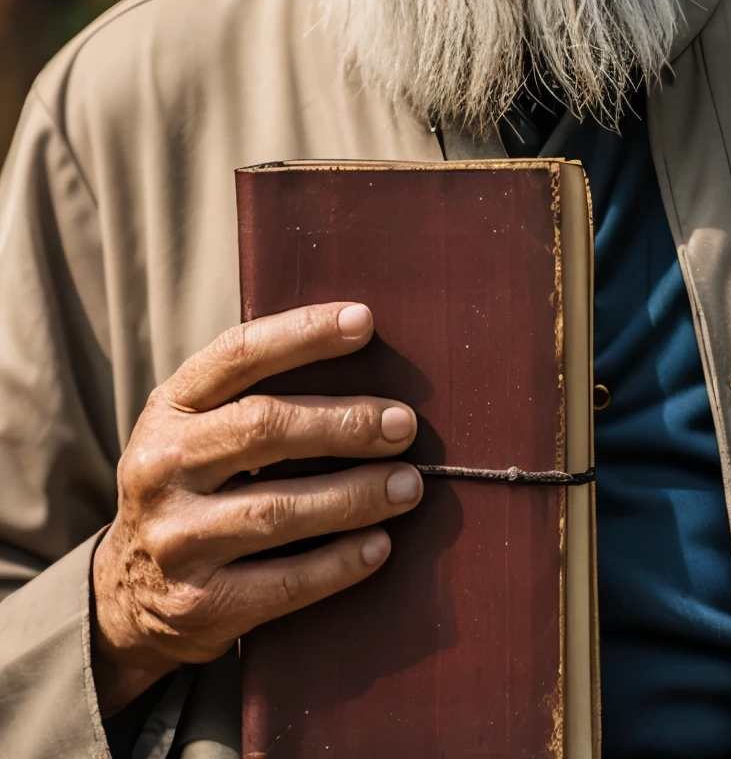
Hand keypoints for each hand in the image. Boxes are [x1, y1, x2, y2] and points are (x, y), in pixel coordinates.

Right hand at [90, 302, 421, 715]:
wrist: (128, 596)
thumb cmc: (192, 488)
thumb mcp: (195, 431)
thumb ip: (250, 396)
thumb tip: (360, 355)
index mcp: (168, 410)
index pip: (237, 355)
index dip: (302, 333)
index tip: (364, 321)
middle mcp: (161, 467)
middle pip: (263, 428)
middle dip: (344, 423)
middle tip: (403, 425)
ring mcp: (176, 539)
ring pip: (279, 509)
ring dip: (356, 495)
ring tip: (409, 485)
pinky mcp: (200, 603)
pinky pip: (285, 581)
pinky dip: (340, 562)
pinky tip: (379, 545)